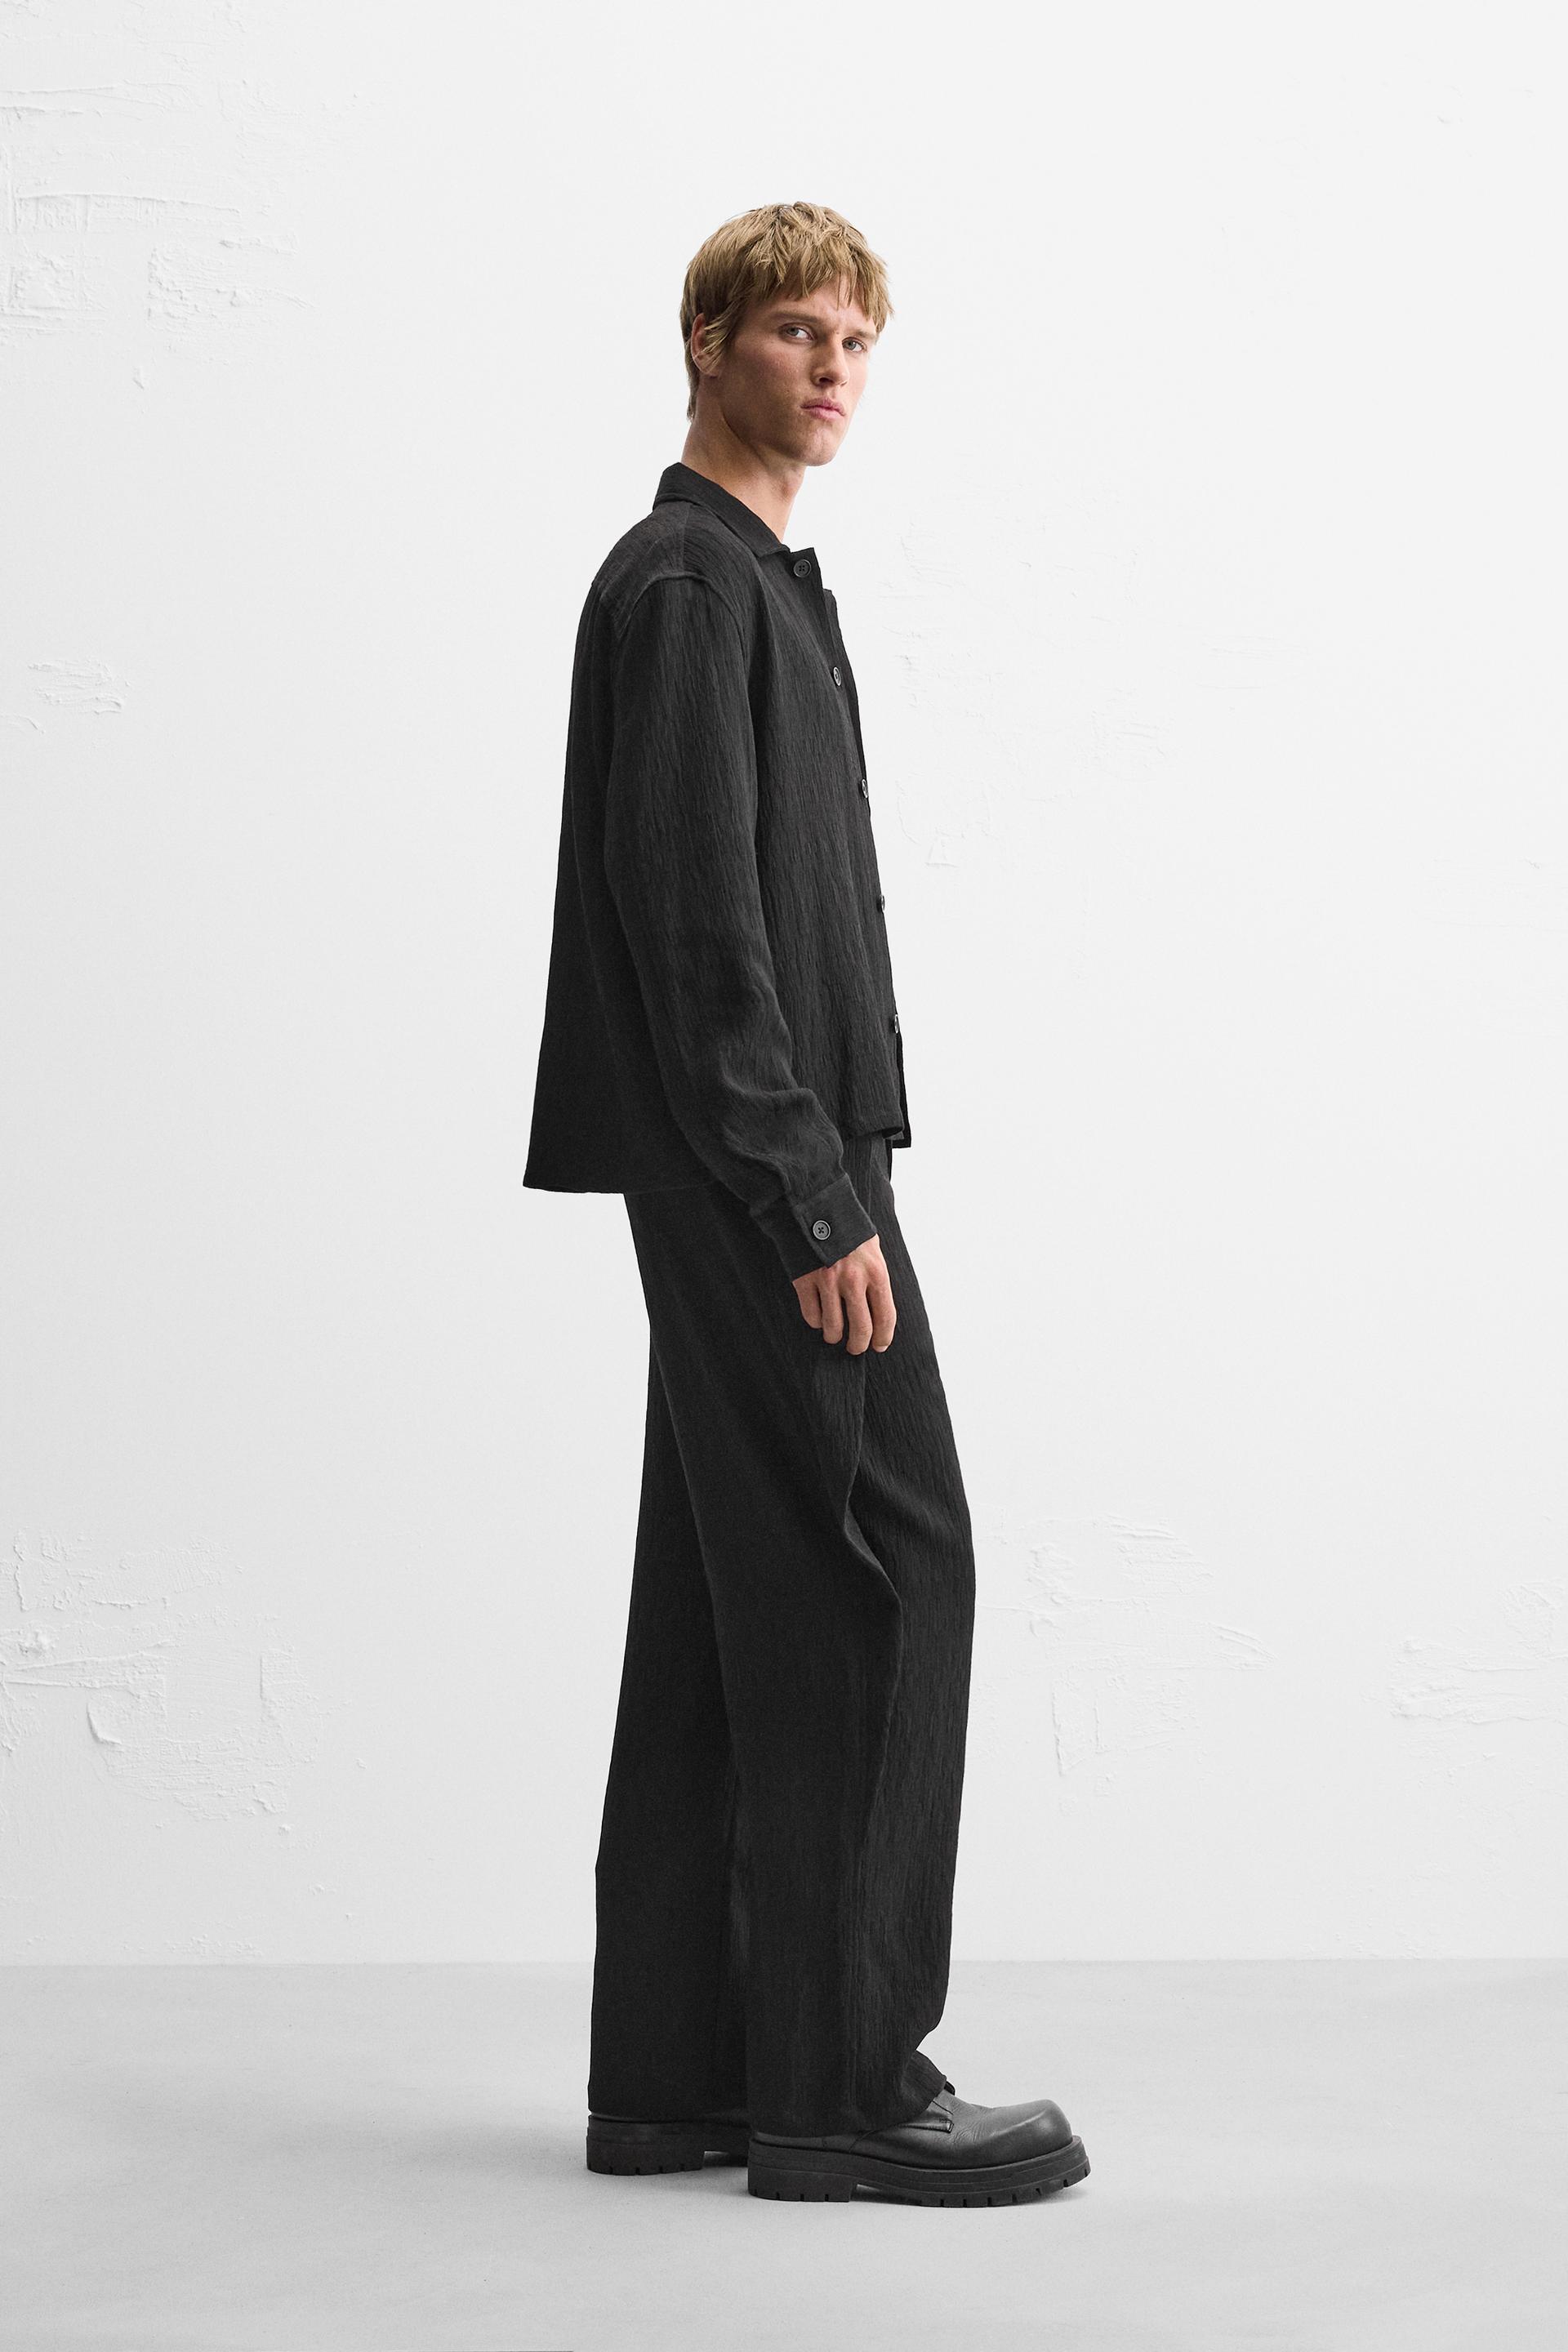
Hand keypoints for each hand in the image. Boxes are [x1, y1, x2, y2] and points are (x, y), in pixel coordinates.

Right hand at [792, 1235, 895, 1354]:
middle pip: (860, 1328)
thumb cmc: (847, 1228)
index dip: (883, 1337)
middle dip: (858, 1345)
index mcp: (876, 1271)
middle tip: (855, 1348)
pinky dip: (815, 1322)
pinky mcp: (804, 1280)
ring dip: (834, 1337)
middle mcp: (853, 1279)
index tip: (879, 1345)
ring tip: (834, 1335)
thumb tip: (878, 1309)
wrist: (815, 1205)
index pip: (885, 1316)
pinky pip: (811, 1316)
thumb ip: (875, 1277)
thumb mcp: (872, 1248)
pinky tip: (818, 1319)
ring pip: (833, 1328)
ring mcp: (827, 1281)